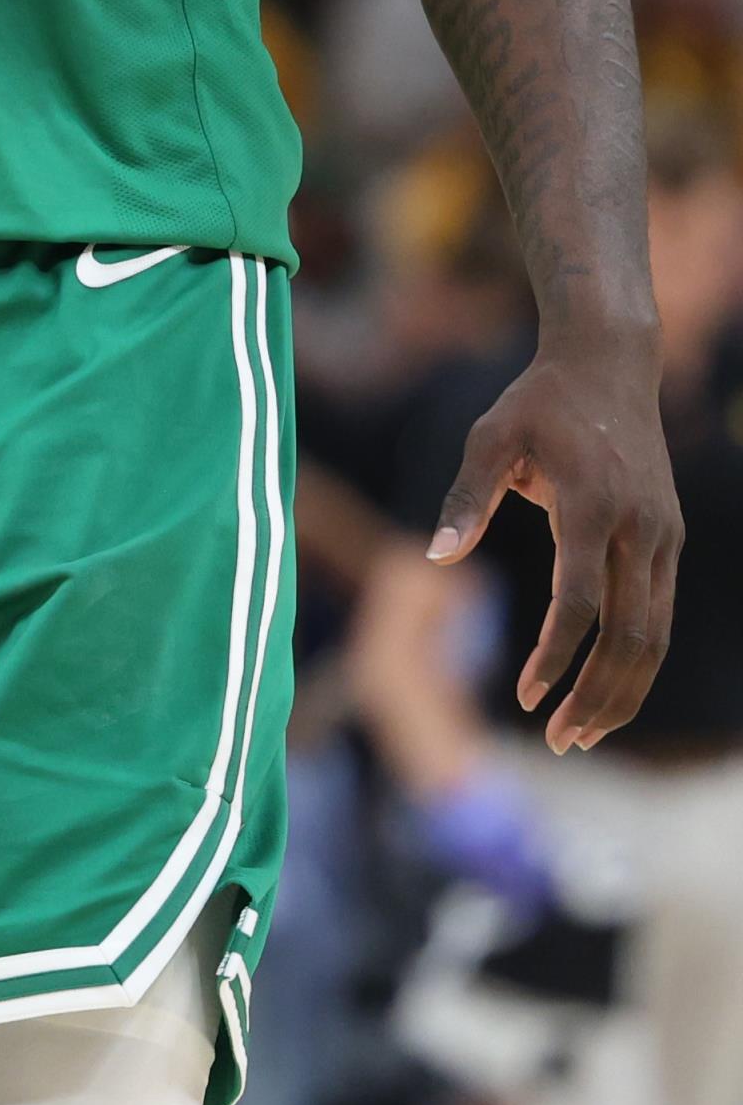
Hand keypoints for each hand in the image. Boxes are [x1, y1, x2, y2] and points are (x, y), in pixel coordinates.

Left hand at [427, 336, 682, 751]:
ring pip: (654, 637)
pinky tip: (606, 690)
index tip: (523, 695)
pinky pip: (659, 616)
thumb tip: (435, 559)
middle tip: (557, 741)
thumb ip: (465, 498)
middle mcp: (639, 527)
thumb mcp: (490, 435)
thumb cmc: (538, 402)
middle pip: (629, 636)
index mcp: (593, 503)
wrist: (609, 363)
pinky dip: (638, 662)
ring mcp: (662, 536)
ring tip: (582, 735)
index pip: (580, 600)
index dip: (553, 654)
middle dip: (595, 697)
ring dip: (623, 692)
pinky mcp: (670, 540)